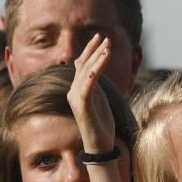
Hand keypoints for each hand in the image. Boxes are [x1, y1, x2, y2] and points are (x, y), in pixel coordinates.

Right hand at [67, 35, 115, 153]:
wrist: (100, 145)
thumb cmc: (102, 123)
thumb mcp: (100, 99)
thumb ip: (96, 85)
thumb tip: (95, 70)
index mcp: (79, 89)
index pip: (83, 65)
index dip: (90, 50)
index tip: (100, 38)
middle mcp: (74, 91)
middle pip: (83, 66)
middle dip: (94, 50)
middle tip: (104, 37)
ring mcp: (77, 98)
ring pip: (86, 73)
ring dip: (97, 59)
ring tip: (107, 47)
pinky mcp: (82, 106)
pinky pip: (87, 87)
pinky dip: (93, 75)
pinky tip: (99, 65)